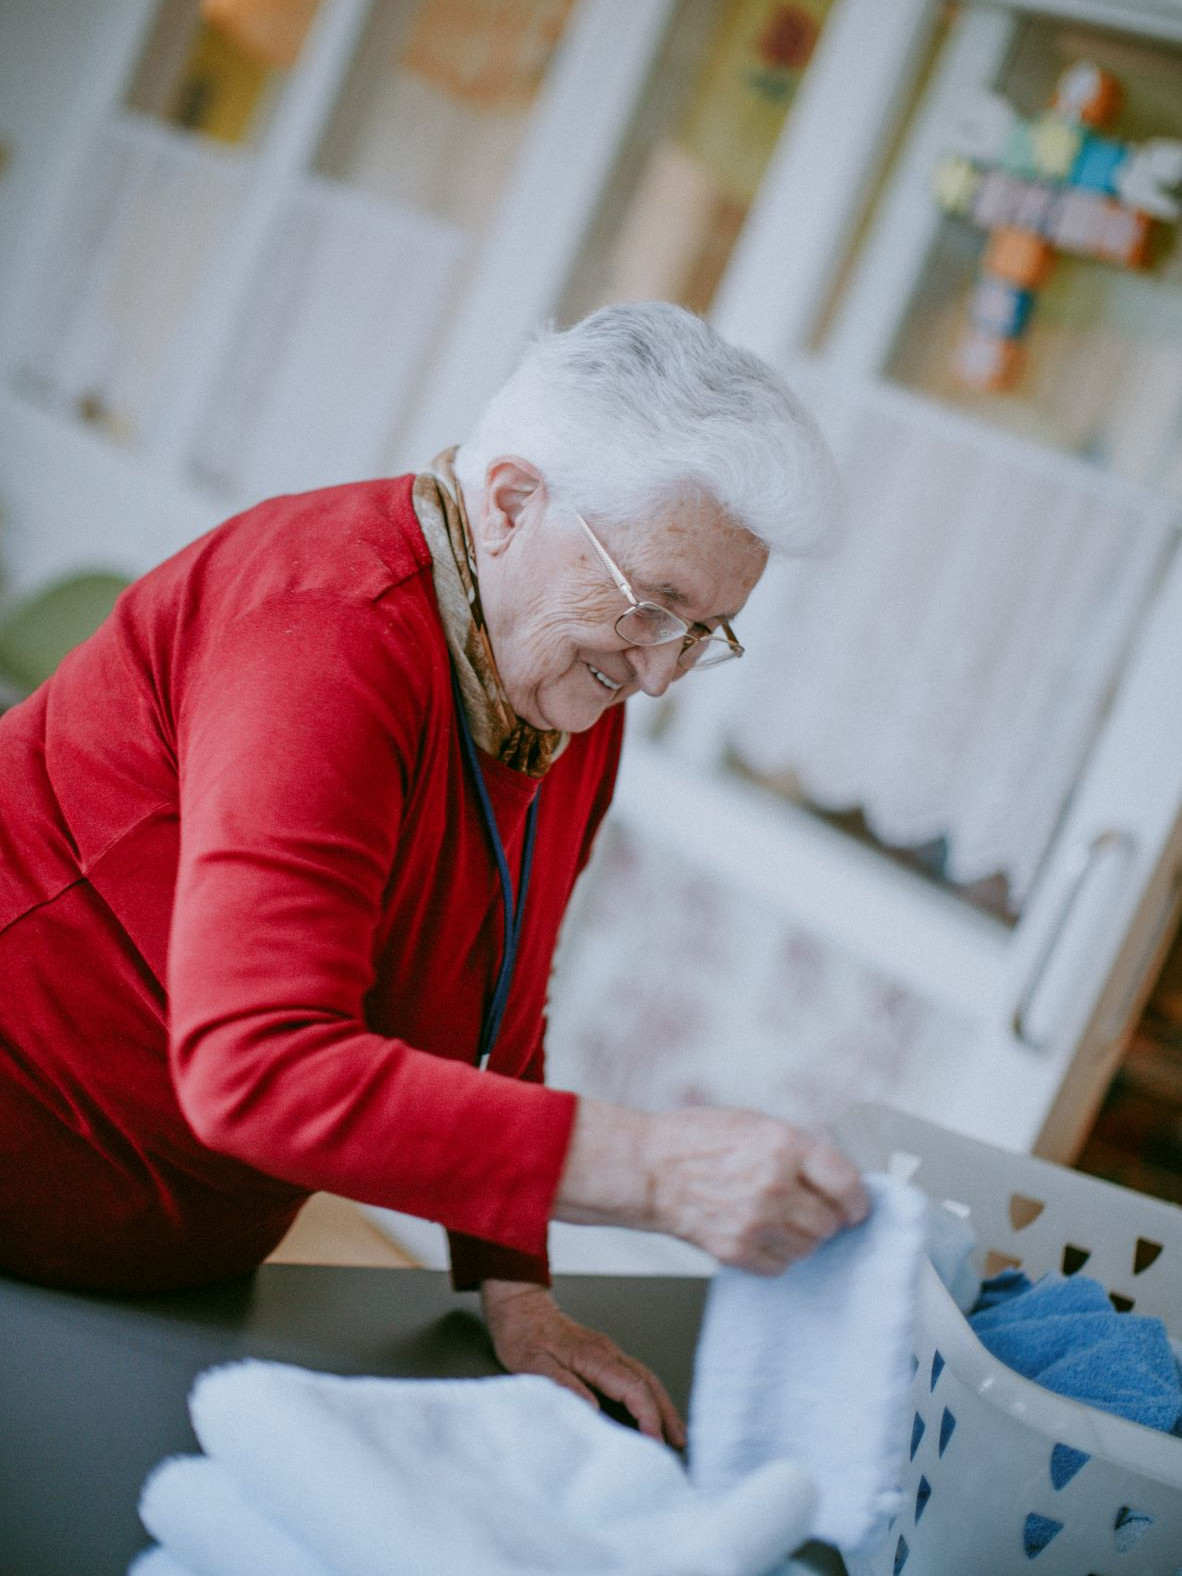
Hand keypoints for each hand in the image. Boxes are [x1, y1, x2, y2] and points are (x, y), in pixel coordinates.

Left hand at [479, 1279, 685, 1447]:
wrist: (520, 1306)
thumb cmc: (522, 1336)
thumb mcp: (533, 1366)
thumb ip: (564, 1386)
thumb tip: (594, 1411)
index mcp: (593, 1356)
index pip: (632, 1388)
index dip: (648, 1416)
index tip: (655, 1442)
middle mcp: (607, 1352)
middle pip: (647, 1382)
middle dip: (666, 1413)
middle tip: (679, 1443)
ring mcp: (608, 1352)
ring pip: (645, 1377)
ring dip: (662, 1404)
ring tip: (675, 1432)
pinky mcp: (603, 1355)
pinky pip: (635, 1376)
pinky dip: (649, 1395)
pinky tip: (651, 1409)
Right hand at [643, 1106, 869, 1274]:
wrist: (648, 1169)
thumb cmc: (698, 1140)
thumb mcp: (756, 1124)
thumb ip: (799, 1149)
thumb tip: (837, 1178)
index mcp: (783, 1145)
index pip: (846, 1183)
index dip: (858, 1199)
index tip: (856, 1207)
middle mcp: (774, 1184)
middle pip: (830, 1222)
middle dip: (826, 1218)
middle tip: (810, 1209)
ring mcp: (755, 1221)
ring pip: (808, 1248)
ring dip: (801, 1238)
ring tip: (778, 1219)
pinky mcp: (737, 1250)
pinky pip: (780, 1266)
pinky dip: (777, 1254)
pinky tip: (759, 1233)